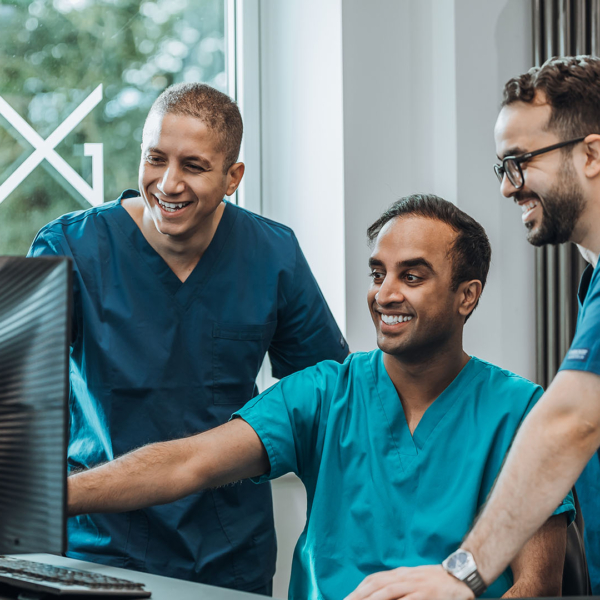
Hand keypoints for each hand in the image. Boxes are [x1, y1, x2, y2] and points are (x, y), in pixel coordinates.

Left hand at [343, 565, 474, 599]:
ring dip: (372, 599)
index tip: (347, 598)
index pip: (374, 580)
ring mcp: (415, 585)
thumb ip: (398, 585)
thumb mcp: (413, 579)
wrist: (460, 575)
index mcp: (400, 573)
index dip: (359, 589)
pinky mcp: (426, 594)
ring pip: (388, 592)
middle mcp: (404, 577)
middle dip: (359, 595)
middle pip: (376, 585)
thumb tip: (378, 593)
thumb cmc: (435, 580)